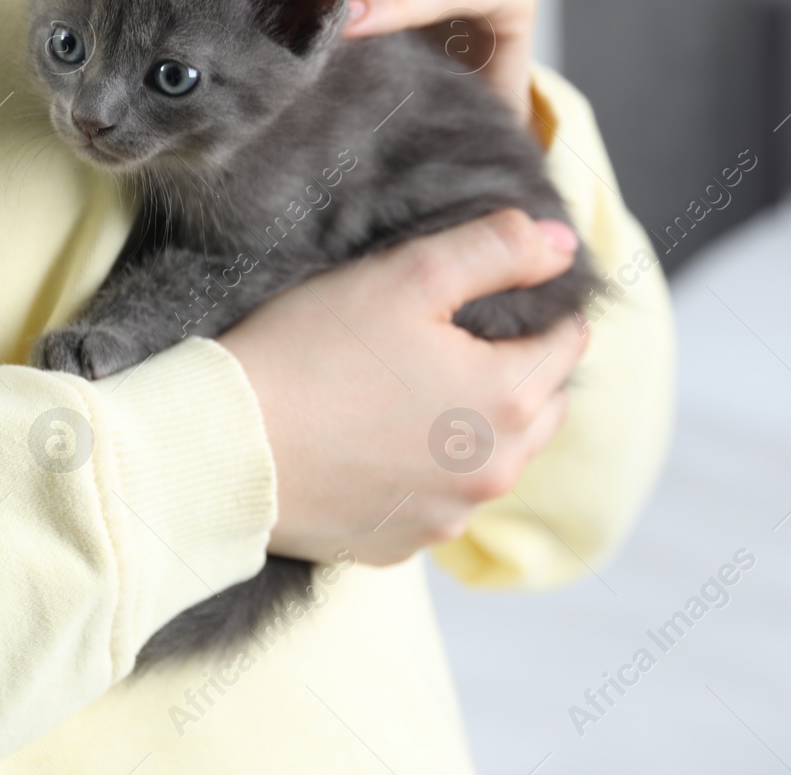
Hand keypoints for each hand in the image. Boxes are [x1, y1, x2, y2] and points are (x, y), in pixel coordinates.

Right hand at [219, 210, 586, 565]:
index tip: (498, 295)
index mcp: (509, 400)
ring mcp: (449, 515)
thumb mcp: (410, 275)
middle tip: (456, 340)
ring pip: (498, 458)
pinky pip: (442, 500)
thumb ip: (497, 250)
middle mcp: (494, 470)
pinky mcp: (402, 545)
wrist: (223, 448)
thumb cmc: (312, 351)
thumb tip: (564, 245)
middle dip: (518, 369)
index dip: (541, 309)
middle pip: (543, 406)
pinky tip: (382, 441)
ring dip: (478, 425)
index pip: (567, 344)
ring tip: (418, 390)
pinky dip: (430, 471)